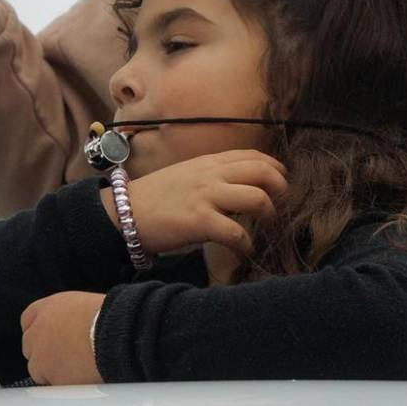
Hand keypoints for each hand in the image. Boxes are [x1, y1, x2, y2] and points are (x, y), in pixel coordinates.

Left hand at [20, 291, 104, 384]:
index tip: (51, 337)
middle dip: (44, 353)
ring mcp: (41, 357)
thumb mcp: (87, 305)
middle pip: (30, 346)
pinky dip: (64, 386)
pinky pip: (53, 386)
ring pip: (38, 370)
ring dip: (52, 372)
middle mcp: (38, 331)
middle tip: (66, 356)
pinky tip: (82, 380)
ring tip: (78, 370)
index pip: (29, 319)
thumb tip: (77, 326)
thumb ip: (72, 317)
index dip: (41, 330)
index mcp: (48, 308)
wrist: (115, 335)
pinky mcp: (50, 379)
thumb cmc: (110, 317)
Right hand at [101, 150, 287, 255]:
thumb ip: (211, 176)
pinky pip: (237, 232)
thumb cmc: (154, 197)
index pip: (252, 156)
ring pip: (257, 198)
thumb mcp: (185, 175)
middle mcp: (211, 175)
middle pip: (263, 172)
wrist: (124, 212)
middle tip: (281, 204)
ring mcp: (206, 197)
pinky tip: (244, 249)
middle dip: (281, 188)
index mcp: (208, 162)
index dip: (274, 167)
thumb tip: (237, 186)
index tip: (283, 179)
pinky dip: (247, 244)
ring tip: (265, 225)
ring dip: (269, 214)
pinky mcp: (200, 221)